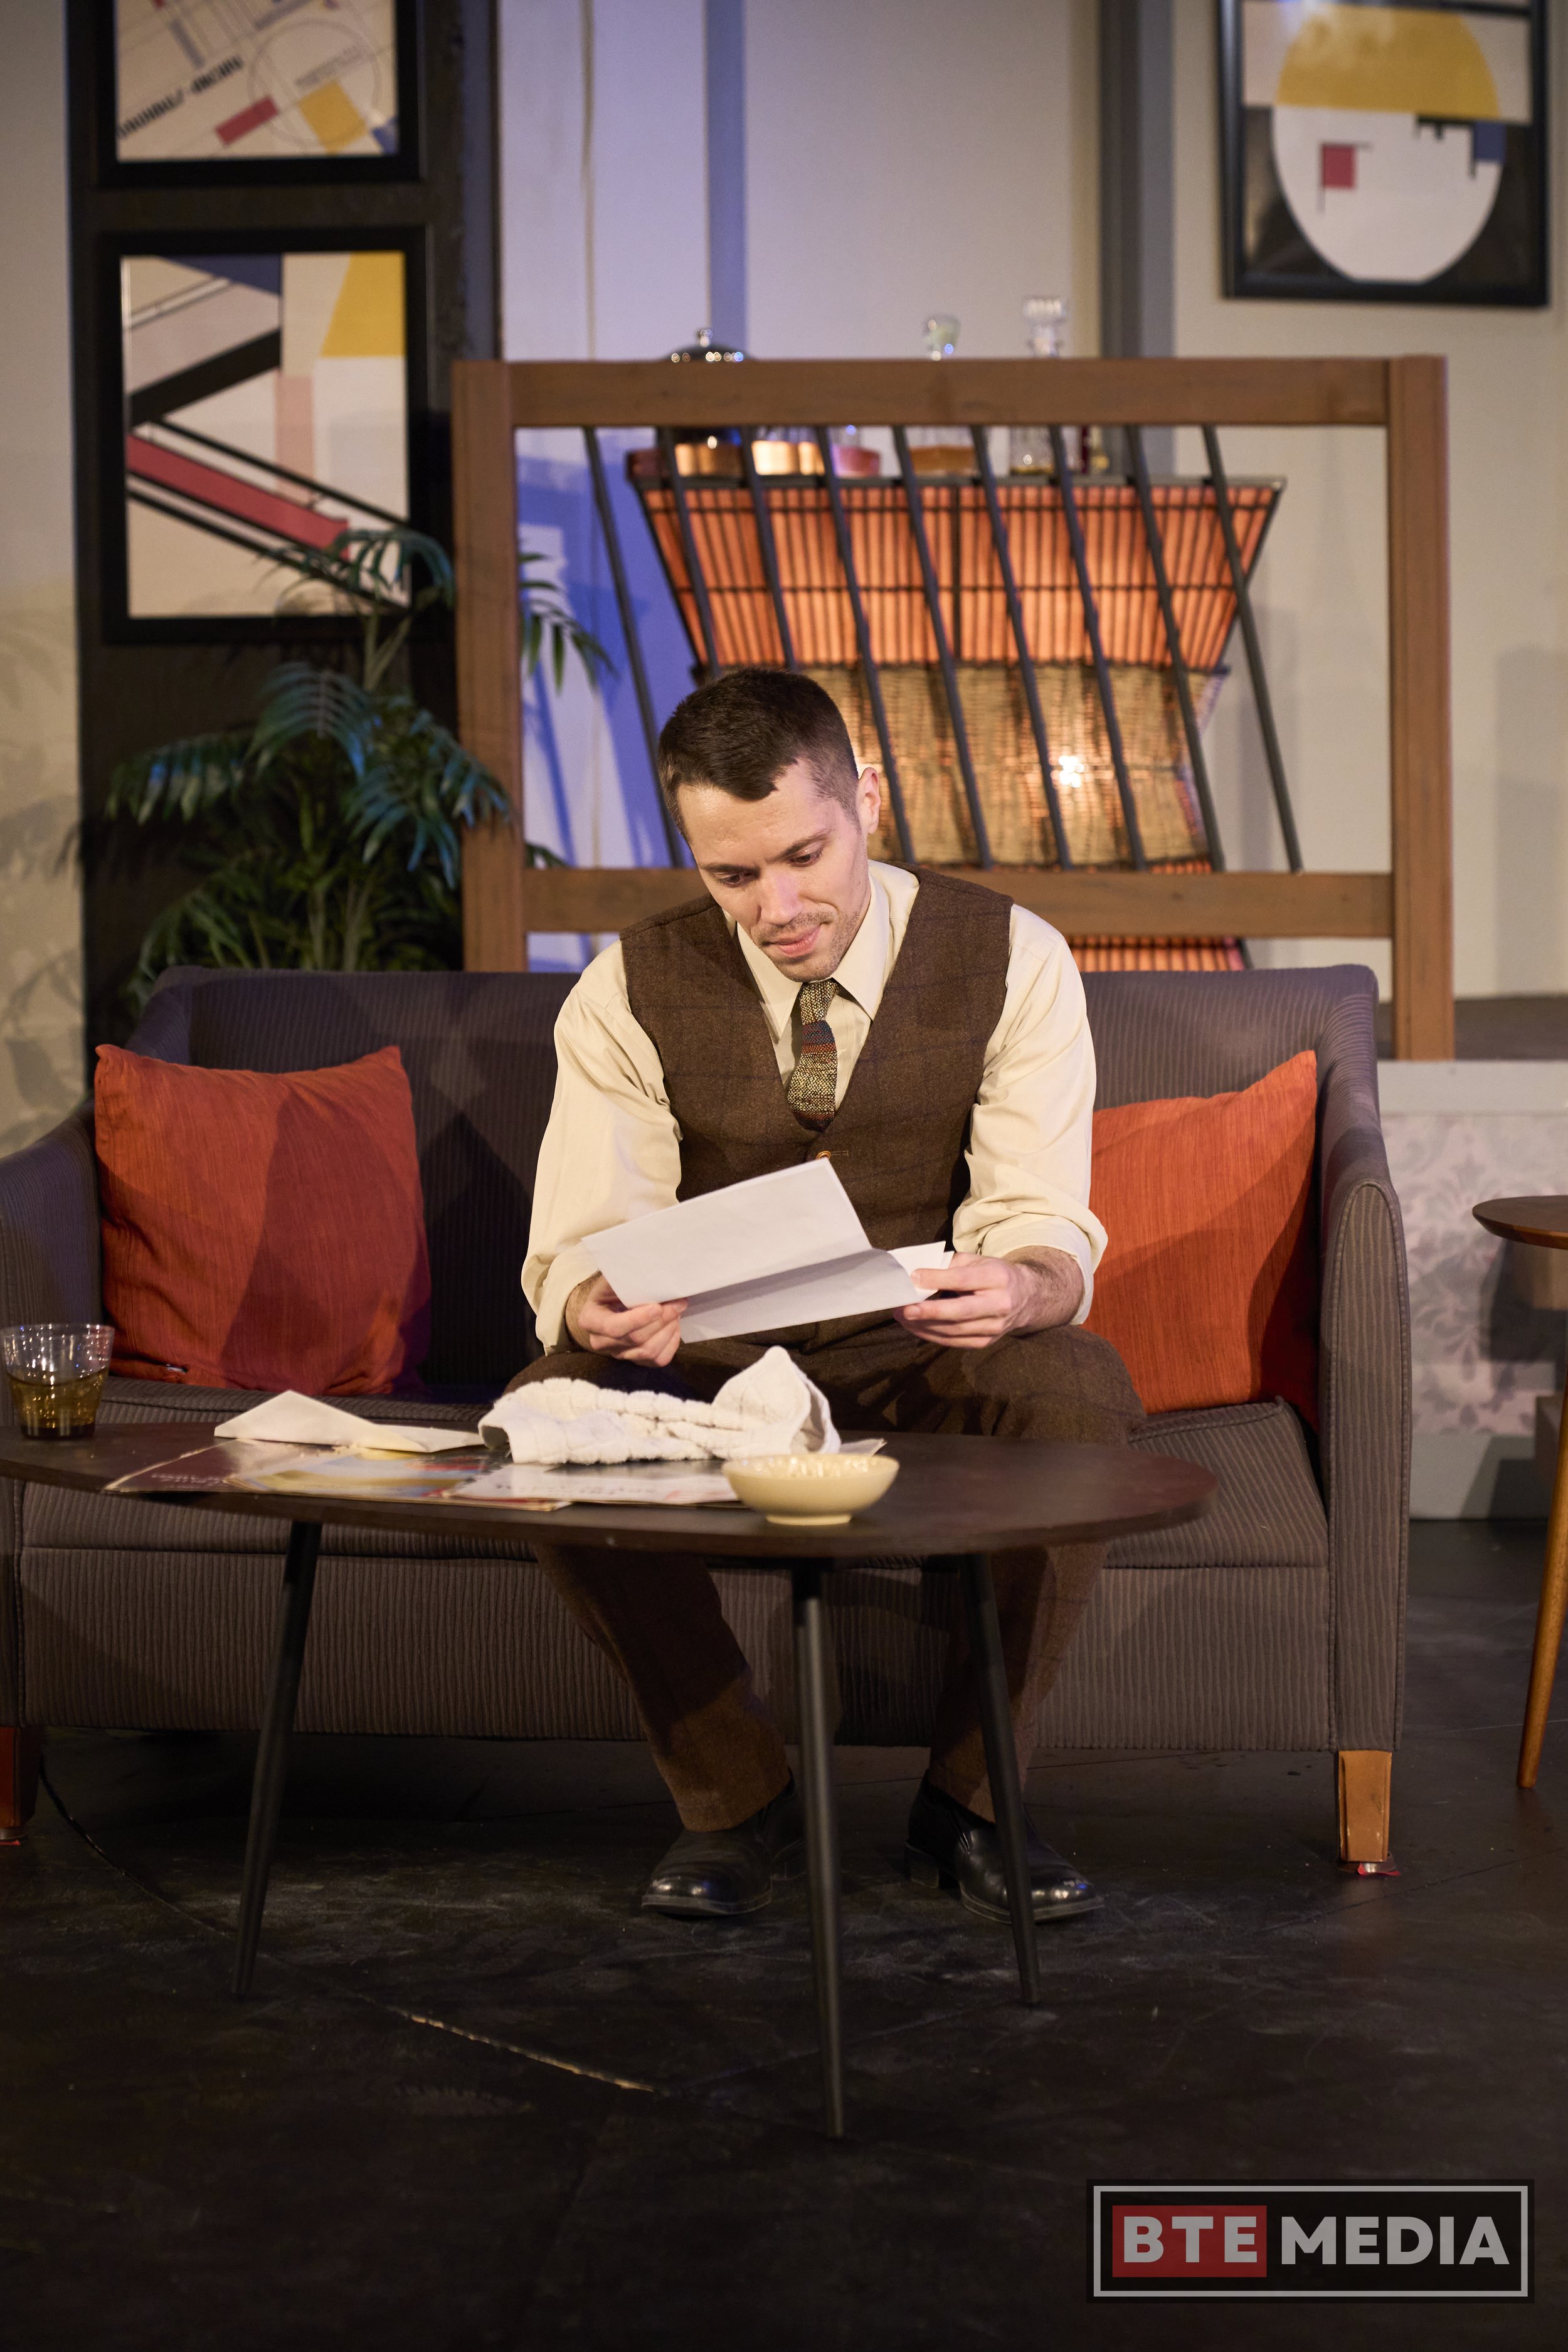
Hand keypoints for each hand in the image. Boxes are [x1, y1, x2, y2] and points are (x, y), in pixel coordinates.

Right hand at [565, 1274, 686, 1365]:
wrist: (613, 1301)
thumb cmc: (614, 1287)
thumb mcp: (614, 1279)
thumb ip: (627, 1280)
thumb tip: (654, 1275)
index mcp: (590, 1320)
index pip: (614, 1327)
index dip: (638, 1319)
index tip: (658, 1307)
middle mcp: (600, 1342)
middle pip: (635, 1339)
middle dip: (661, 1321)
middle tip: (678, 1303)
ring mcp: (619, 1354)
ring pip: (649, 1352)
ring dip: (668, 1331)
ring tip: (677, 1311)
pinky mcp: (636, 1361)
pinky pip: (658, 1360)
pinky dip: (671, 1343)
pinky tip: (673, 1326)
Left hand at [893, 1248, 1083, 1350]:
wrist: (1026, 1297)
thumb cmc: (994, 1274)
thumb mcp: (978, 1260)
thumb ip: (950, 1265)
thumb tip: (918, 1276)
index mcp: (998, 1277)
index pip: (964, 1279)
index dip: (937, 1279)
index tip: (913, 1277)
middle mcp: (1000, 1304)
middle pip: (961, 1311)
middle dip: (929, 1311)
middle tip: (904, 1309)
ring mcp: (995, 1327)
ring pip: (955, 1330)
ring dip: (924, 1325)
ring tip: (902, 1317)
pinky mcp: (987, 1341)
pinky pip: (955, 1342)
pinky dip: (932, 1335)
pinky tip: (916, 1327)